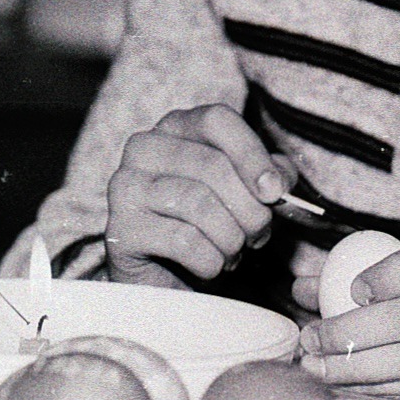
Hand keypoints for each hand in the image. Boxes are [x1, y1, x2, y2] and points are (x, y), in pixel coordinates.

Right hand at [104, 104, 284, 282]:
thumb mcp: (247, 192)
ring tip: (234, 252)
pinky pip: (183, 240)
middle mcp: (145, 147)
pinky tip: (211, 266)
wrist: (167, 279)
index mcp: (177, 127)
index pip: (217, 120)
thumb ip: (269, 175)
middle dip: (250, 209)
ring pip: (199, 203)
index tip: (275, 191)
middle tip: (258, 234)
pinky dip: (211, 260)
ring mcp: (126, 186)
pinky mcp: (121, 229)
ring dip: (231, 238)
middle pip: (213, 165)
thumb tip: (278, 179)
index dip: (252, 154)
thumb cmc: (209, 226)